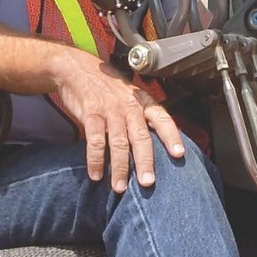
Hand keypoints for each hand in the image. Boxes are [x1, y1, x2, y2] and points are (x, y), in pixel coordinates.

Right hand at [50, 48, 184, 191]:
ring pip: (118, 142)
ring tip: (120, 188)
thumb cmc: (106, 86)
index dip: (172, 136)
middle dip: (145, 161)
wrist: (77, 68)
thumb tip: (154, 145)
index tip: (179, 154)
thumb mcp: (129, 95)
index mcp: (142, 101)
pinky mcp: (91, 113)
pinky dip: (95, 159)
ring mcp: (110, 109)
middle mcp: (129, 106)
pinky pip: (95, 140)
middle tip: (148, 183)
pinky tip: (96, 174)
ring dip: (120, 167)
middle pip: (141, 137)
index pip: (163, 119)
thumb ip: (141, 117)